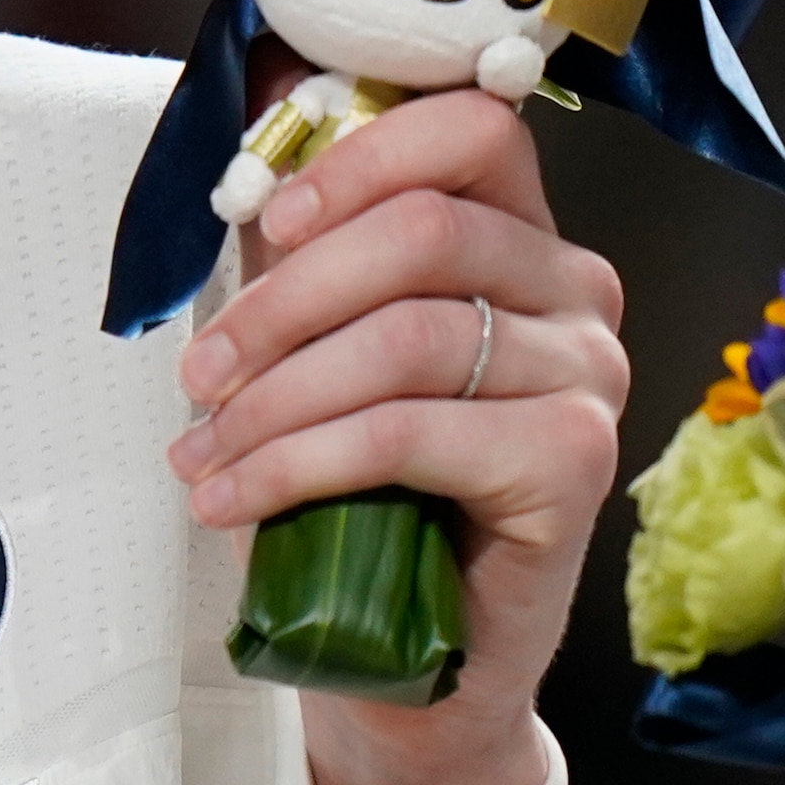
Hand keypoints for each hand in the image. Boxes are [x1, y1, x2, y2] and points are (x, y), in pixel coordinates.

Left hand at [167, 88, 629, 784]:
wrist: (419, 653)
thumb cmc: (365, 488)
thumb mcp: (320, 352)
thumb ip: (302, 260)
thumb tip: (237, 174)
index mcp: (520, 239)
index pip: (474, 131)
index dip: (360, 159)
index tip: (266, 218)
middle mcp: (574, 296)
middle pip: (421, 231)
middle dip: (280, 302)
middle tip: (196, 376)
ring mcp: (588, 377)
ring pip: (404, 338)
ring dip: (272, 396)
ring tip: (200, 451)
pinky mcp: (573, 463)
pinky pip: (409, 433)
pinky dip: (297, 461)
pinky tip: (232, 497)